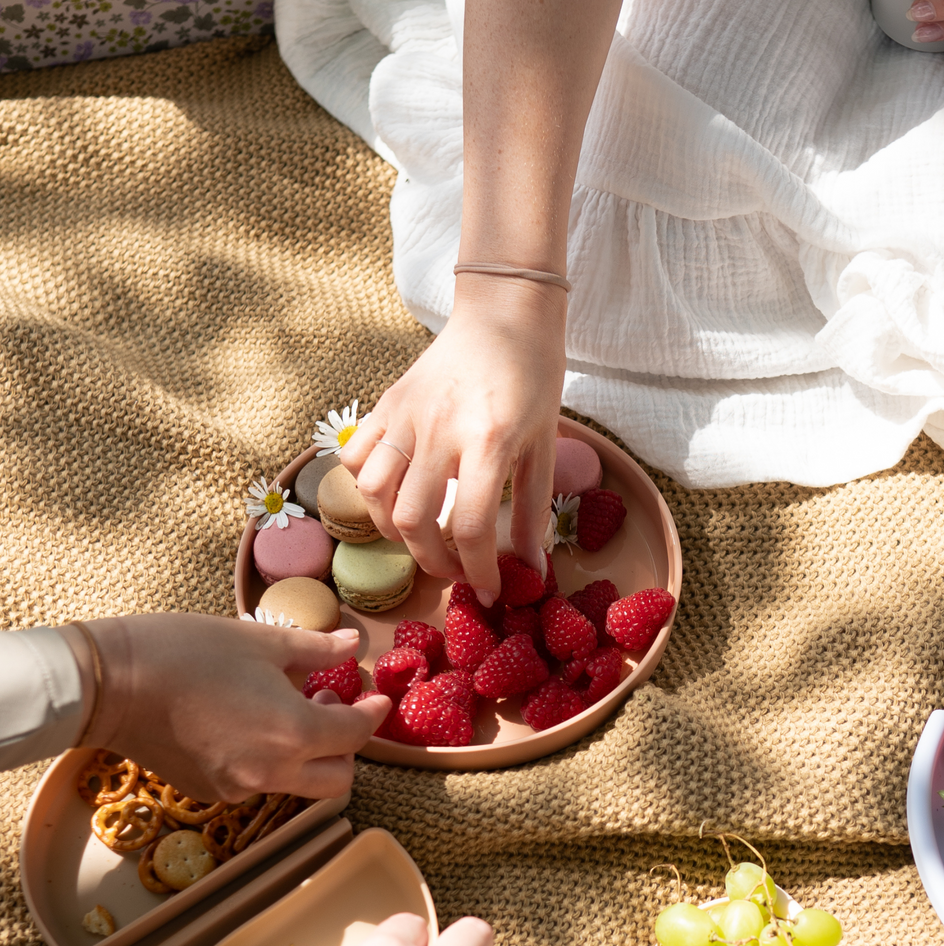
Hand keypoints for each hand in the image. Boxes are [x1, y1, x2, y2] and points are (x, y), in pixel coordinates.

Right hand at [77, 614, 389, 801]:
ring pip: (298, 784)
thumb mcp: (261, 640)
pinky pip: (259, 783)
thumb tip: (353, 645)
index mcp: (293, 733)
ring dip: (309, 756)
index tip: (375, 698)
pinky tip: (249, 723)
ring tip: (286, 707)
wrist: (106, 684)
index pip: (356, 735)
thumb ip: (316, 650)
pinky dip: (270, 761)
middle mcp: (271, 772)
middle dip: (346, 747)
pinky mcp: (208, 791)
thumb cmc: (185, 651)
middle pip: (338, 778)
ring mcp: (238, 788)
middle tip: (329, 705)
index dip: (372, 714)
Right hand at [340, 279, 565, 601]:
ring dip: (396, 531)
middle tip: (456, 570)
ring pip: (374, 494)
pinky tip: (396, 496)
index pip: (470, 525)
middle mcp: (438, 428)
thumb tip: (532, 570)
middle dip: (433, 561)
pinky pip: (356, 458)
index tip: (488, 590)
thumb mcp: (544, 447)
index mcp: (487, 440)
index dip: (477, 569)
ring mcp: (404, 414)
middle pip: (413, 519)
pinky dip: (368, 489)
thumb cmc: (533, 380)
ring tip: (425, 537)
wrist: (503, 315)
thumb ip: (533, 511)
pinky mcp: (385, 403)